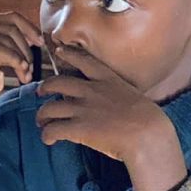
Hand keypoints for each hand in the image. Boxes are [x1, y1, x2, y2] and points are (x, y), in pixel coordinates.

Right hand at [0, 12, 39, 153]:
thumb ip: (4, 46)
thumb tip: (31, 41)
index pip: (11, 17)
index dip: (29, 29)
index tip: (41, 44)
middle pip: (11, 28)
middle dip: (26, 49)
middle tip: (31, 69)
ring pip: (5, 39)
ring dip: (21, 58)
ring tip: (26, 75)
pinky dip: (12, 58)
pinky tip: (20, 69)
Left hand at [36, 48, 187, 190]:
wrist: (147, 134)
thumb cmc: (148, 117)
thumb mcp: (133, 94)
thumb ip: (117, 92)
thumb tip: (110, 100)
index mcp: (107, 79)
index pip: (83, 60)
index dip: (68, 54)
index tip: (60, 51)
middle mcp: (91, 90)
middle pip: (56, 83)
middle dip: (45, 87)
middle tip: (41, 93)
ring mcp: (83, 109)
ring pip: (49, 108)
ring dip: (42, 116)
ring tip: (42, 122)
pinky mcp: (77, 128)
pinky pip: (52, 130)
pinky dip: (46, 135)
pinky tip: (49, 140)